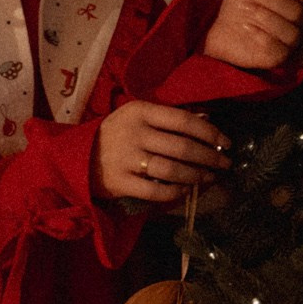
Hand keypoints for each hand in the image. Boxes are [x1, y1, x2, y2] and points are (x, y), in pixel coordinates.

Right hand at [93, 101, 229, 202]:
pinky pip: (156, 191)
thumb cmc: (115, 133)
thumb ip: (169, 117)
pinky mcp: (121, 182)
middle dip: (209, 158)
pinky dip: (176, 191)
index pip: (184, 120)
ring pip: (172, 170)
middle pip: (182, 147)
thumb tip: (206, 121)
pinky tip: (186, 189)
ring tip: (209, 178)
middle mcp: (135, 133)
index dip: (210, 133)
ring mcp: (127, 159)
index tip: (226, 143)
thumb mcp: (137, 116)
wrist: (76, 156)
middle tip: (225, 165)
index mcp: (141, 112)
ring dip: (197, 176)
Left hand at [202, 0, 302, 71]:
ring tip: (244, 7)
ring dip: (264, 15)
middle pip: (296, 11)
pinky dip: (260, 34)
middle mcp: (300, 23)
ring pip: (291, 31)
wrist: (223, 26)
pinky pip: (277, 48)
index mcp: (299, 2)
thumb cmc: (243, 1)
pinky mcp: (278, 57)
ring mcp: (290, 42)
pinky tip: (246, 25)